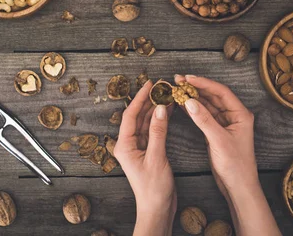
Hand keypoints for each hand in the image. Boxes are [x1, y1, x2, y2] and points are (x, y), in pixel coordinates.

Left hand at [114, 80, 175, 235]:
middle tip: (161, 86)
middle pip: (138, 116)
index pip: (130, 115)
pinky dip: (160, 120)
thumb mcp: (156, 158)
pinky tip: (168, 110)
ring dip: (156, 109)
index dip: (140, 98)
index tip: (149, 84)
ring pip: (146, 122)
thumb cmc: (153, 189)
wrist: (157, 209)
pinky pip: (153, 130)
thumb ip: (158, 132)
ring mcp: (138, 148)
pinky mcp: (148, 151)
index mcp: (124, 146)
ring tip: (167, 94)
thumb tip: (160, 109)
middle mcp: (128, 145)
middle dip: (149, 100)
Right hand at [176, 74, 280, 235]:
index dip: (204, 83)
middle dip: (196, 87)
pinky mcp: (217, 132)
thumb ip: (204, 120)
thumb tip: (189, 102)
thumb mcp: (219, 141)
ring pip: (207, 105)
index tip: (187, 78)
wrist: (239, 186)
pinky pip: (204, 116)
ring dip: (193, 97)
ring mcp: (225, 123)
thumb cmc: (236, 165)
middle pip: (213, 96)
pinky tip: (181, 104)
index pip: (221, 92)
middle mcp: (234, 116)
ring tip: (177, 89)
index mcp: (240, 114)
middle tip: (178, 80)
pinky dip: (193, 110)